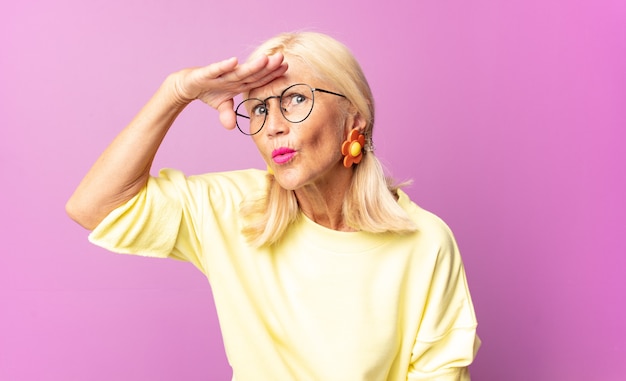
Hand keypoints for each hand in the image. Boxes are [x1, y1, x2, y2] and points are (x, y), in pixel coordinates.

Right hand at [170, 54, 287, 129]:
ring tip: (265, 59)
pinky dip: (225, 66)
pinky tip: (234, 61)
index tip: (286, 68)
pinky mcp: (207, 73)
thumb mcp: (221, 106)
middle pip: (253, 72)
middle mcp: (233, 76)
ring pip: (239, 71)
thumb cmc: (209, 91)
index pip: (259, 79)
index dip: (272, 74)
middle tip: (282, 59)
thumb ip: (228, 115)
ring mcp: (221, 74)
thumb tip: (232, 127)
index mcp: (240, 83)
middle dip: (267, 66)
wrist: (187, 84)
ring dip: (252, 66)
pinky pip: (217, 70)